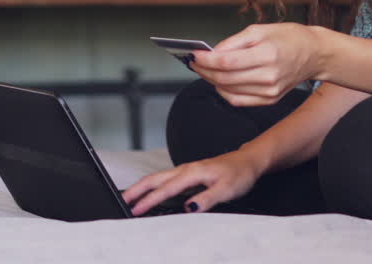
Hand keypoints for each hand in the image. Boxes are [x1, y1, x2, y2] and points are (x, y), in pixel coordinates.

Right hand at [122, 149, 262, 214]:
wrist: (248, 161)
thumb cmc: (239, 174)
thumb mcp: (227, 190)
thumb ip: (207, 199)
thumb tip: (188, 207)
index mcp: (193, 172)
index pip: (166, 189)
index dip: (149, 200)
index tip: (136, 210)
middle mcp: (186, 169)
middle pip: (155, 178)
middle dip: (136, 189)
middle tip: (122, 201)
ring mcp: (186, 170)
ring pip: (158, 177)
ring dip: (142, 186)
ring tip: (130, 197)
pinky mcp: (189, 173)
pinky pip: (166, 178)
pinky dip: (153, 185)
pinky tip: (150, 192)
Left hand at [191, 23, 327, 105]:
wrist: (314, 54)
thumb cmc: (289, 38)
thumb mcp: (260, 30)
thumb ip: (234, 42)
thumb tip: (212, 53)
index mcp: (267, 54)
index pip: (227, 62)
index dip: (205, 60)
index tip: (193, 55)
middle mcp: (269, 76)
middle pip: (225, 78)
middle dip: (204, 70)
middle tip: (194, 62)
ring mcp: (270, 91)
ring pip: (229, 91)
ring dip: (212, 80)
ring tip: (204, 70)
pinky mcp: (270, 100)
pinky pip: (239, 100)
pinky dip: (224, 92)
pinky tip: (219, 81)